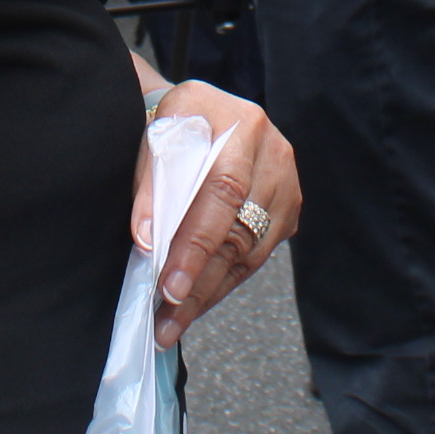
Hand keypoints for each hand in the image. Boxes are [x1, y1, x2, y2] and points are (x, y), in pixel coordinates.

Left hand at [134, 80, 299, 346]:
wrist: (205, 112)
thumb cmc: (177, 122)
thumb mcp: (157, 133)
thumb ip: (150, 182)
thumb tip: (147, 240)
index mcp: (242, 126)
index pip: (222, 193)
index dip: (196, 244)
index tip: (170, 287)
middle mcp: (274, 155)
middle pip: (239, 233)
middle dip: (199, 284)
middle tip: (165, 321)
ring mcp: (287, 184)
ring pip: (250, 253)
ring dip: (210, 292)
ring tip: (173, 322)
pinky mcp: (287, 208)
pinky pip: (256, 255)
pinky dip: (224, 282)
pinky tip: (197, 300)